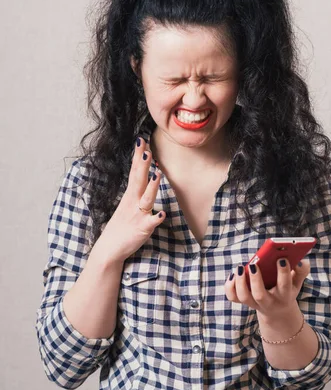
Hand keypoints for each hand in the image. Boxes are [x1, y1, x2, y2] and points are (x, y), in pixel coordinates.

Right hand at [94, 137, 165, 264]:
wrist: (109, 250)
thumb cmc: (121, 226)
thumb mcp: (128, 204)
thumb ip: (138, 191)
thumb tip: (147, 175)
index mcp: (130, 196)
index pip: (134, 172)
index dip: (138, 156)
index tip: (141, 140)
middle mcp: (133, 202)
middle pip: (138, 180)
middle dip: (142, 165)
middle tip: (145, 149)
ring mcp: (137, 215)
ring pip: (146, 199)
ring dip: (151, 187)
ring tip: (157, 174)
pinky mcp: (142, 229)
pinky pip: (150, 223)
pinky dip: (155, 218)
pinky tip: (161, 214)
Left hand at [224, 259, 309, 321]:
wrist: (277, 311)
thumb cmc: (287, 290)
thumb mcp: (297, 283)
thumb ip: (301, 271)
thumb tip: (301, 261)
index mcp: (284, 295)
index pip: (284, 286)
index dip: (283, 273)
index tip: (281, 259)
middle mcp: (269, 302)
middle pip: (260, 295)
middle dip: (256, 280)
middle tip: (254, 264)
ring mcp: (255, 303)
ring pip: (244, 297)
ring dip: (240, 282)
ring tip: (241, 267)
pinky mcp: (244, 301)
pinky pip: (233, 297)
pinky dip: (230, 286)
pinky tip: (234, 274)